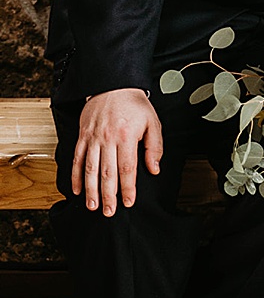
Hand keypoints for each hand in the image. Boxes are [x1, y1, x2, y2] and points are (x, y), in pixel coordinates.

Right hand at [72, 88, 162, 216]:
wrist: (113, 85)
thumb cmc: (135, 105)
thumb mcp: (152, 123)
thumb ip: (154, 147)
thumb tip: (154, 169)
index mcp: (126, 137)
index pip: (127, 168)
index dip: (128, 188)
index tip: (129, 202)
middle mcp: (107, 139)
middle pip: (107, 173)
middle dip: (108, 195)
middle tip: (109, 212)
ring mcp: (92, 139)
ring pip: (90, 169)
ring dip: (91, 190)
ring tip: (93, 206)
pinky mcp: (82, 137)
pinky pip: (76, 159)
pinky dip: (75, 176)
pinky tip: (77, 190)